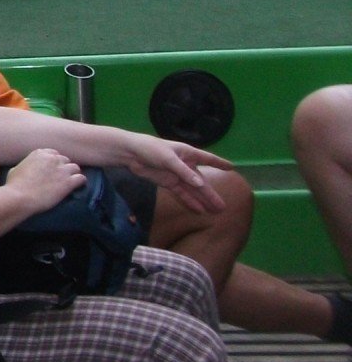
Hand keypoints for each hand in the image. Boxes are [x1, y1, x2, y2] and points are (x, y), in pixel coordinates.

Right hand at [6, 148, 84, 212]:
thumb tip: (26, 169)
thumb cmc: (14, 185)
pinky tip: (77, 187)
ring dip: (73, 174)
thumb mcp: (16, 169)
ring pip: (75, 168)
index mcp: (40, 153)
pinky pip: (81, 178)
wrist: (20, 196)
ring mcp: (62, 170)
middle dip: (63, 168)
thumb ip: (26, 165)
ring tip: (70, 181)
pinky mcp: (68, 182)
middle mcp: (52, 158)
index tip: (52, 169)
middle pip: (65, 160)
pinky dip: (80, 182)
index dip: (54, 162)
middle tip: (60, 177)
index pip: (54, 153)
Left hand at [111, 130, 233, 213]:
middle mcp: (185, 165)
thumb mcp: (168, 159)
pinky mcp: (168, 182)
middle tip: (223, 207)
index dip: (219, 163)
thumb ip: (184, 172)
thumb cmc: (150, 149)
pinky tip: (198, 210)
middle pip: (201, 181)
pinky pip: (181, 194)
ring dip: (202, 201)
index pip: (207, 158)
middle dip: (211, 194)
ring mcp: (177, 175)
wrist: (130, 154)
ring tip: (214, 212)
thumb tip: (200, 184)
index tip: (232, 167)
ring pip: (193, 190)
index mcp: (188, 153)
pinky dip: (189, 201)